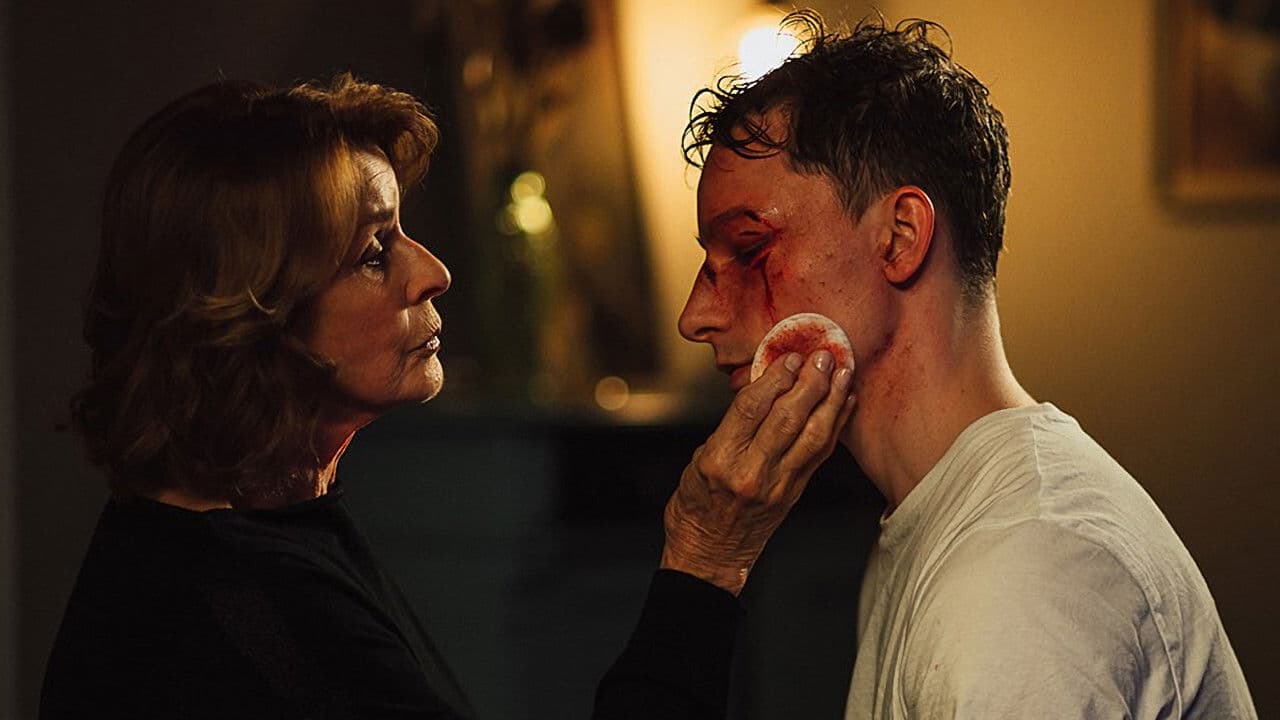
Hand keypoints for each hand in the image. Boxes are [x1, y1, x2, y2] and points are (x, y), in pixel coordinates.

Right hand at [660, 350, 855, 594]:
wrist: (708, 552)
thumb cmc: (696, 503)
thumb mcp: (700, 457)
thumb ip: (733, 426)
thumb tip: (766, 386)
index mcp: (720, 459)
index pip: (752, 408)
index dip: (774, 377)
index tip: (789, 357)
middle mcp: (751, 472)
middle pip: (788, 418)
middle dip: (809, 382)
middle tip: (822, 355)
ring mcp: (778, 485)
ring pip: (812, 435)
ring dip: (831, 400)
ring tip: (842, 372)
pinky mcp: (794, 493)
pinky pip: (820, 454)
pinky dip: (836, 425)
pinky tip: (844, 403)